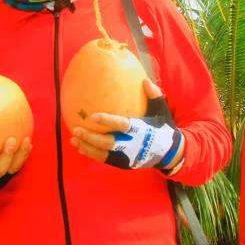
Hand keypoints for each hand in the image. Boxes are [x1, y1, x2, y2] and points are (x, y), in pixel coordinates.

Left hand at [70, 79, 184, 171]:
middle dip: (91, 137)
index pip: (122, 125)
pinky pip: (105, 160)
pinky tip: (81, 148)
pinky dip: (92, 154)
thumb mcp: (162, 111)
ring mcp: (127, 156)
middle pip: (108, 142)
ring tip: (73, 139)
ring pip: (103, 154)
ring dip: (87, 147)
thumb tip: (144, 81)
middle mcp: (132, 144)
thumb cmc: (163, 128)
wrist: (170, 154)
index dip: (107, 121)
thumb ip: (154, 96)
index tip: (92, 116)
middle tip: (76, 129)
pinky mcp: (124, 164)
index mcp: (141, 130)